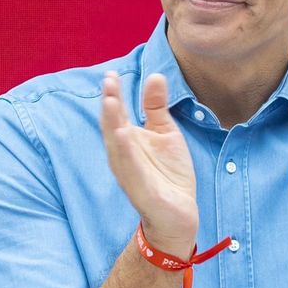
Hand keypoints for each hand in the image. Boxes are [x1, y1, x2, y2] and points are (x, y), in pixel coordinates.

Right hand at [100, 70, 197, 253]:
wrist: (179, 214)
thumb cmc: (168, 173)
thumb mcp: (165, 134)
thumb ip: (157, 107)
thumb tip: (155, 75)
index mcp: (127, 141)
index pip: (116, 114)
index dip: (113, 94)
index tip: (111, 73)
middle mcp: (123, 156)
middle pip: (112, 126)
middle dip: (109, 104)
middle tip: (108, 81)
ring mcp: (130, 173)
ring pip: (117, 146)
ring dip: (112, 124)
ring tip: (110, 101)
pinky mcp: (141, 190)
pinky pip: (131, 169)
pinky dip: (126, 152)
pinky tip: (123, 134)